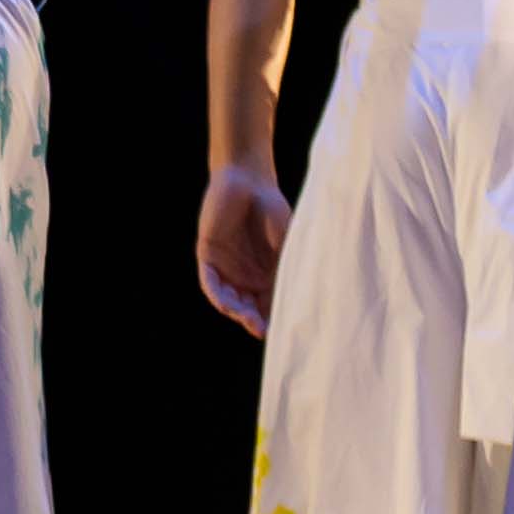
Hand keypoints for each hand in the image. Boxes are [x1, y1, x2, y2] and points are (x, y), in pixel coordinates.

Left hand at [195, 164, 291, 335]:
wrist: (249, 181)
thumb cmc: (273, 211)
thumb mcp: (286, 243)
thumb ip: (289, 267)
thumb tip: (306, 298)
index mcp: (266, 275)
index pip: (268, 305)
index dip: (273, 319)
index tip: (281, 332)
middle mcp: (245, 276)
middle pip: (248, 307)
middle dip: (253, 320)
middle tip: (261, 330)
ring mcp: (226, 267)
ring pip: (228, 299)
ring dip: (237, 312)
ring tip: (248, 320)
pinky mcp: (208, 255)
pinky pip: (210, 282)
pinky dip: (217, 295)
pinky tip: (226, 305)